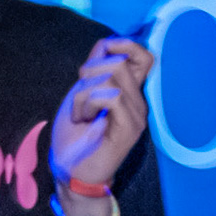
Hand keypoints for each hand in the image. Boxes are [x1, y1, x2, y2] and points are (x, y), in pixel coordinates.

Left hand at [50, 37, 154, 191]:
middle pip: (120, 61)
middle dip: (89, 71)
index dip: (124, 45)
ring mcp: (137, 116)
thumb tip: (107, 44)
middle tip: (80, 97)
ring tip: (81, 113)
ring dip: (84, 92)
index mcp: (130, 92)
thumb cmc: (75, 135)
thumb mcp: (81, 92)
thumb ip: (95, 67)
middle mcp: (139, 102)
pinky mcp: (130, 129)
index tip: (99, 57)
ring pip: (112, 78)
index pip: (145, 56)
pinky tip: (83, 119)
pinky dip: (88, 103)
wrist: (70, 172)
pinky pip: (111, 97)